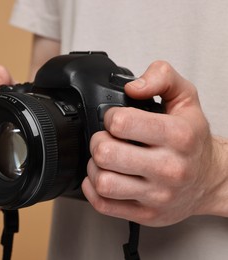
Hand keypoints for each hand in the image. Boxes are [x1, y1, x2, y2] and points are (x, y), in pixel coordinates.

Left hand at [82, 61, 227, 226]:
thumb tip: (133, 86)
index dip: (110, 117)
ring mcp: (157, 195)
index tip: (115, 119)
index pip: (122, 123)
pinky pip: (103, 205)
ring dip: (94, 167)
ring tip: (105, 160)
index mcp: (178, 136)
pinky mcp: (146, 214)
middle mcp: (169, 168)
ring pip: (103, 182)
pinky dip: (93, 189)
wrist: (212, 180)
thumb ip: (162, 77)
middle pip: (106, 153)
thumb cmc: (194, 139)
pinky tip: (103, 177)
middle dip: (98, 141)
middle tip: (106, 140)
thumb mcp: (186, 98)